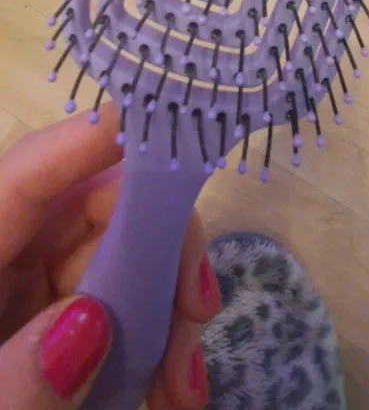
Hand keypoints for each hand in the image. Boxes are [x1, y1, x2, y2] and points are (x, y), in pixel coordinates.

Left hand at [0, 102, 219, 408]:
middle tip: (197, 309)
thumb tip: (90, 322)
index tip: (164, 136)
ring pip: (119, 261)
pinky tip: (172, 393)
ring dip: (167, 311)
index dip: (86, 142)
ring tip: (183, 386)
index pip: (21, 179)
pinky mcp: (58, 334)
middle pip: (92, 212)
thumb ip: (16, 384)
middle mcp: (5, 263)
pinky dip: (154, 346)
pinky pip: (118, 314)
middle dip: (158, 248)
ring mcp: (32, 299)